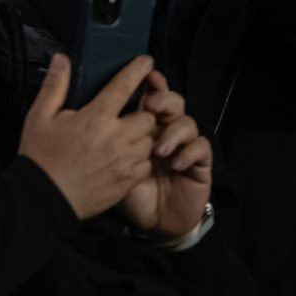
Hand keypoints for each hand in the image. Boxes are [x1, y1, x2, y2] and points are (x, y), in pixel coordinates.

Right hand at [18, 54, 159, 220]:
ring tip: (124, 139)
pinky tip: (123, 159)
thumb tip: (62, 59)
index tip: (147, 61)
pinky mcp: (127, 181)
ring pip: (149, 142)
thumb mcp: (40, 117)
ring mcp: (124, 162)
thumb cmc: (41, 156)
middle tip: (126, 116)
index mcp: (95, 118)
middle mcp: (115, 138)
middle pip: (147, 118)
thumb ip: (55, 86)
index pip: (123, 87)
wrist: (45, 198)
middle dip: (141, 114)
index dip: (137, 71)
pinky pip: (145, 164)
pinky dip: (139, 159)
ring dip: (141, 137)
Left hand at [116, 71, 212, 239]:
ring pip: (188, 123)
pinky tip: (175, 164)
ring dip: (173, 132)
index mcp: (144, 127)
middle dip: (164, 100)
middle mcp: (166, 132)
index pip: (151, 96)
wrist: (150, 224)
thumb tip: (94, 111)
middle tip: (151, 106)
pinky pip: (201, 148)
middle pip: (173, 103)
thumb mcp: (109, 162)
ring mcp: (184, 148)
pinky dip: (189, 152)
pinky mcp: (200, 166)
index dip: (152, 83)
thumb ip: (104, 137)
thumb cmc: (127, 191)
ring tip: (158, 149)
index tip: (146, 72)